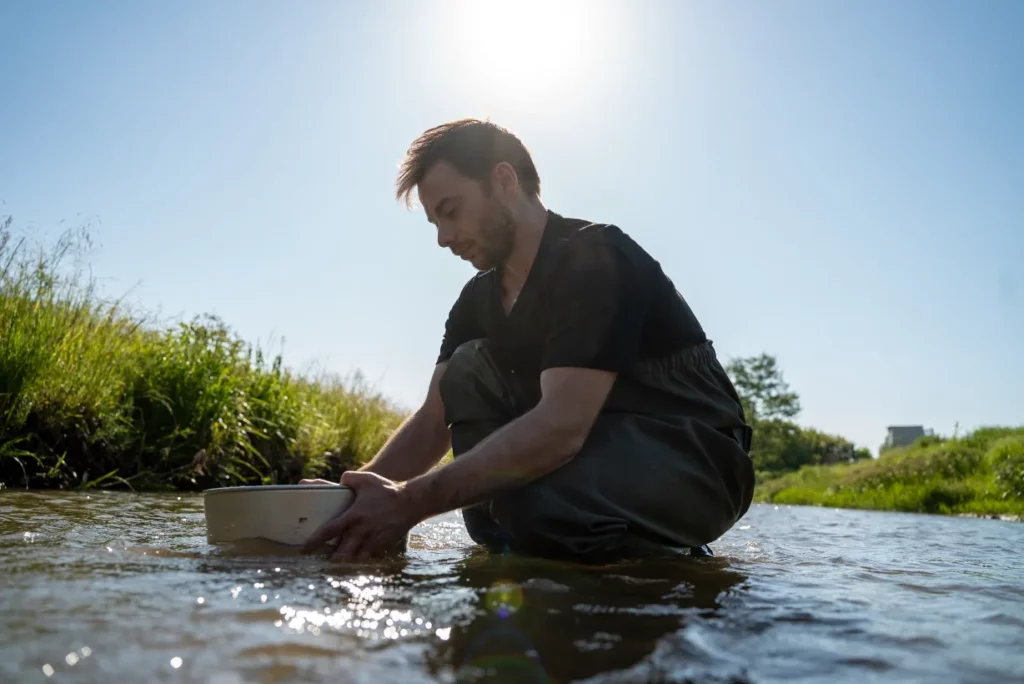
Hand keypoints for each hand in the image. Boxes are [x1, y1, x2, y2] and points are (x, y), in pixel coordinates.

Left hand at [301, 471, 420, 560]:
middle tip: (322, 563)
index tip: (305, 549)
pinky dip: (363, 562)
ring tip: (338, 568)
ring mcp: (373, 541)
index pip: (328, 532)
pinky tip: (358, 565)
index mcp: (353, 517)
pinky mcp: (384, 546)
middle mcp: (361, 532)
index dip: (314, 542)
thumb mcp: (366, 479)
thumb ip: (350, 478)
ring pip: (355, 560)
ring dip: (346, 564)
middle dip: (331, 560)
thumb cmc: (387, 490)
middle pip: (341, 554)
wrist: (412, 502)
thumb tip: (341, 479)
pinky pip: (370, 558)